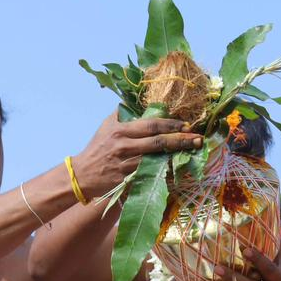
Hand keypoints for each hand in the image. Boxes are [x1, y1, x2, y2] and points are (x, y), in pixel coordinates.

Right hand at [75, 112, 203, 195]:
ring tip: (193, 151)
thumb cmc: (98, 147)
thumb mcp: (107, 125)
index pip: (151, 125)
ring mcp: (127, 165)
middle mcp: (124, 147)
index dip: (171, 124)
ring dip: (177, 156)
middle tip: (197, 138)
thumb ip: (124, 113)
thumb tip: (140, 100)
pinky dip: (166, 173)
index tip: (187, 124)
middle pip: (158, 142)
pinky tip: (180, 170)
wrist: (83, 175)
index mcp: (121, 130)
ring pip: (157, 160)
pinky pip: (151, 175)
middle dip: (180, 139)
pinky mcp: (128, 180)